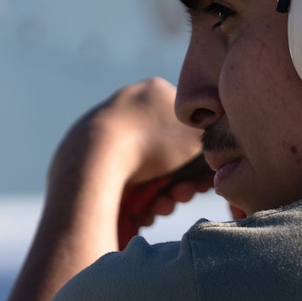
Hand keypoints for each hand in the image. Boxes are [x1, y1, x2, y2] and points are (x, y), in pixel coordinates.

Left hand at [50, 78, 208, 203]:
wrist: (96, 158)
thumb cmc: (154, 146)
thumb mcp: (201, 140)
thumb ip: (217, 142)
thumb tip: (218, 158)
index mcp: (155, 90)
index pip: (188, 126)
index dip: (195, 160)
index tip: (196, 185)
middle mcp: (128, 101)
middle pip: (164, 150)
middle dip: (175, 181)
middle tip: (177, 198)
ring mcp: (102, 124)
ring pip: (142, 167)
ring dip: (156, 193)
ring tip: (157, 208)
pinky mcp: (83, 148)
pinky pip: (117, 174)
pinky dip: (129, 194)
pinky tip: (137, 209)